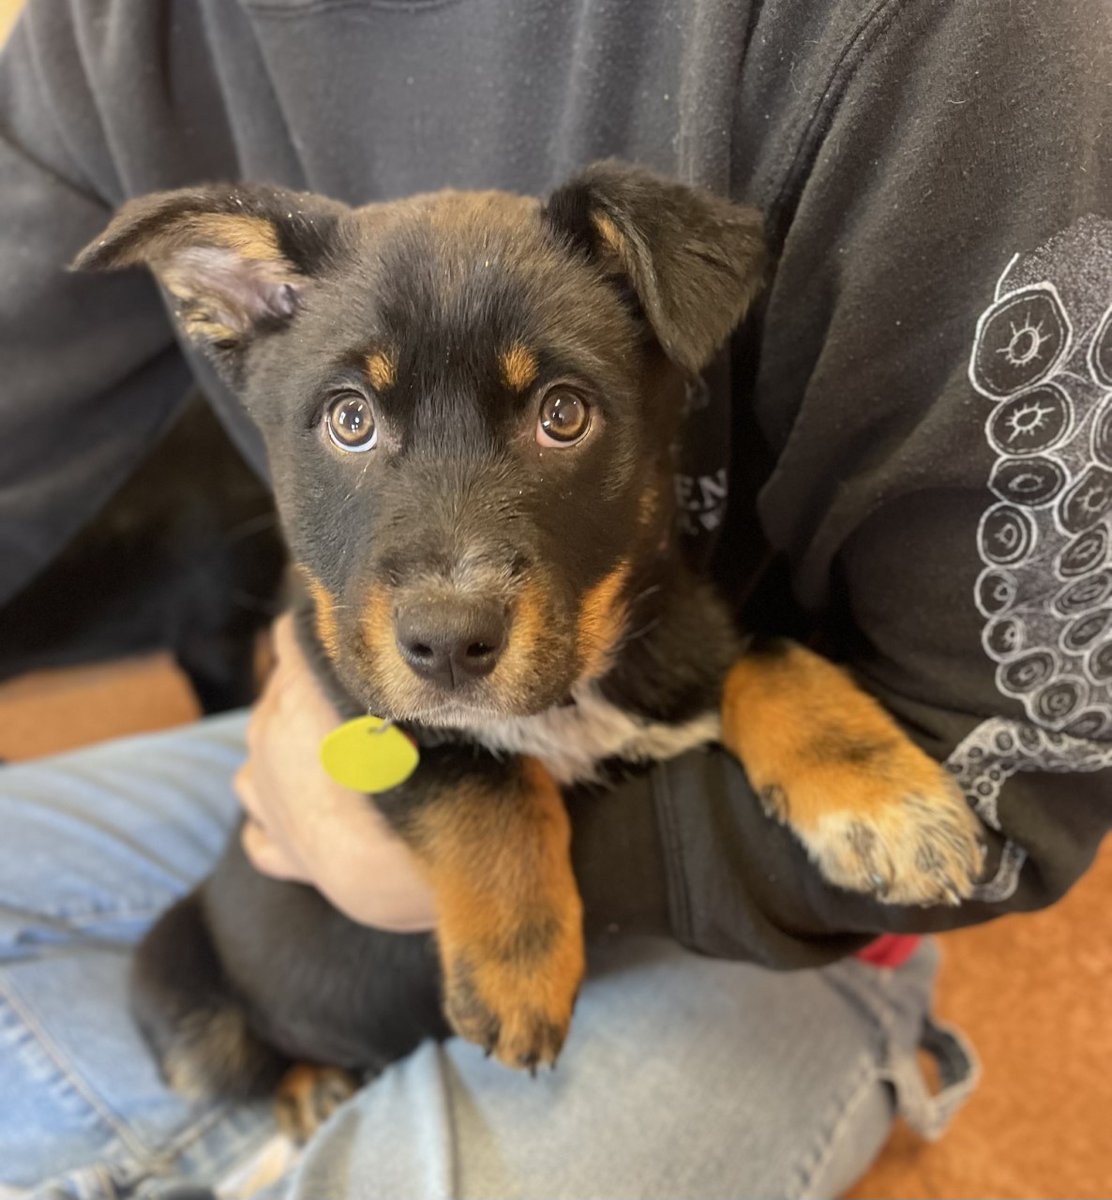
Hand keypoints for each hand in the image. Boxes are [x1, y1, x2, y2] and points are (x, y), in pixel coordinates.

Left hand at [235, 613, 436, 931]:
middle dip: (313, 696)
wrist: (420, 863)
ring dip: (288, 751)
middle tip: (363, 708)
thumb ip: (396, 674)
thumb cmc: (433, 775)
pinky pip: (260, 826)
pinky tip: (312, 818)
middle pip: (278, 692)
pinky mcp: (276, 848)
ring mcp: (266, 791)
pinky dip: (280, 817)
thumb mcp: (425, 704)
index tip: (355, 648)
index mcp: (298, 688)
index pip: (293, 638)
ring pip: (259, 753)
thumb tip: (409, 647)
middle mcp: (269, 732)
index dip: (325, 640)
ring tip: (335, 761)